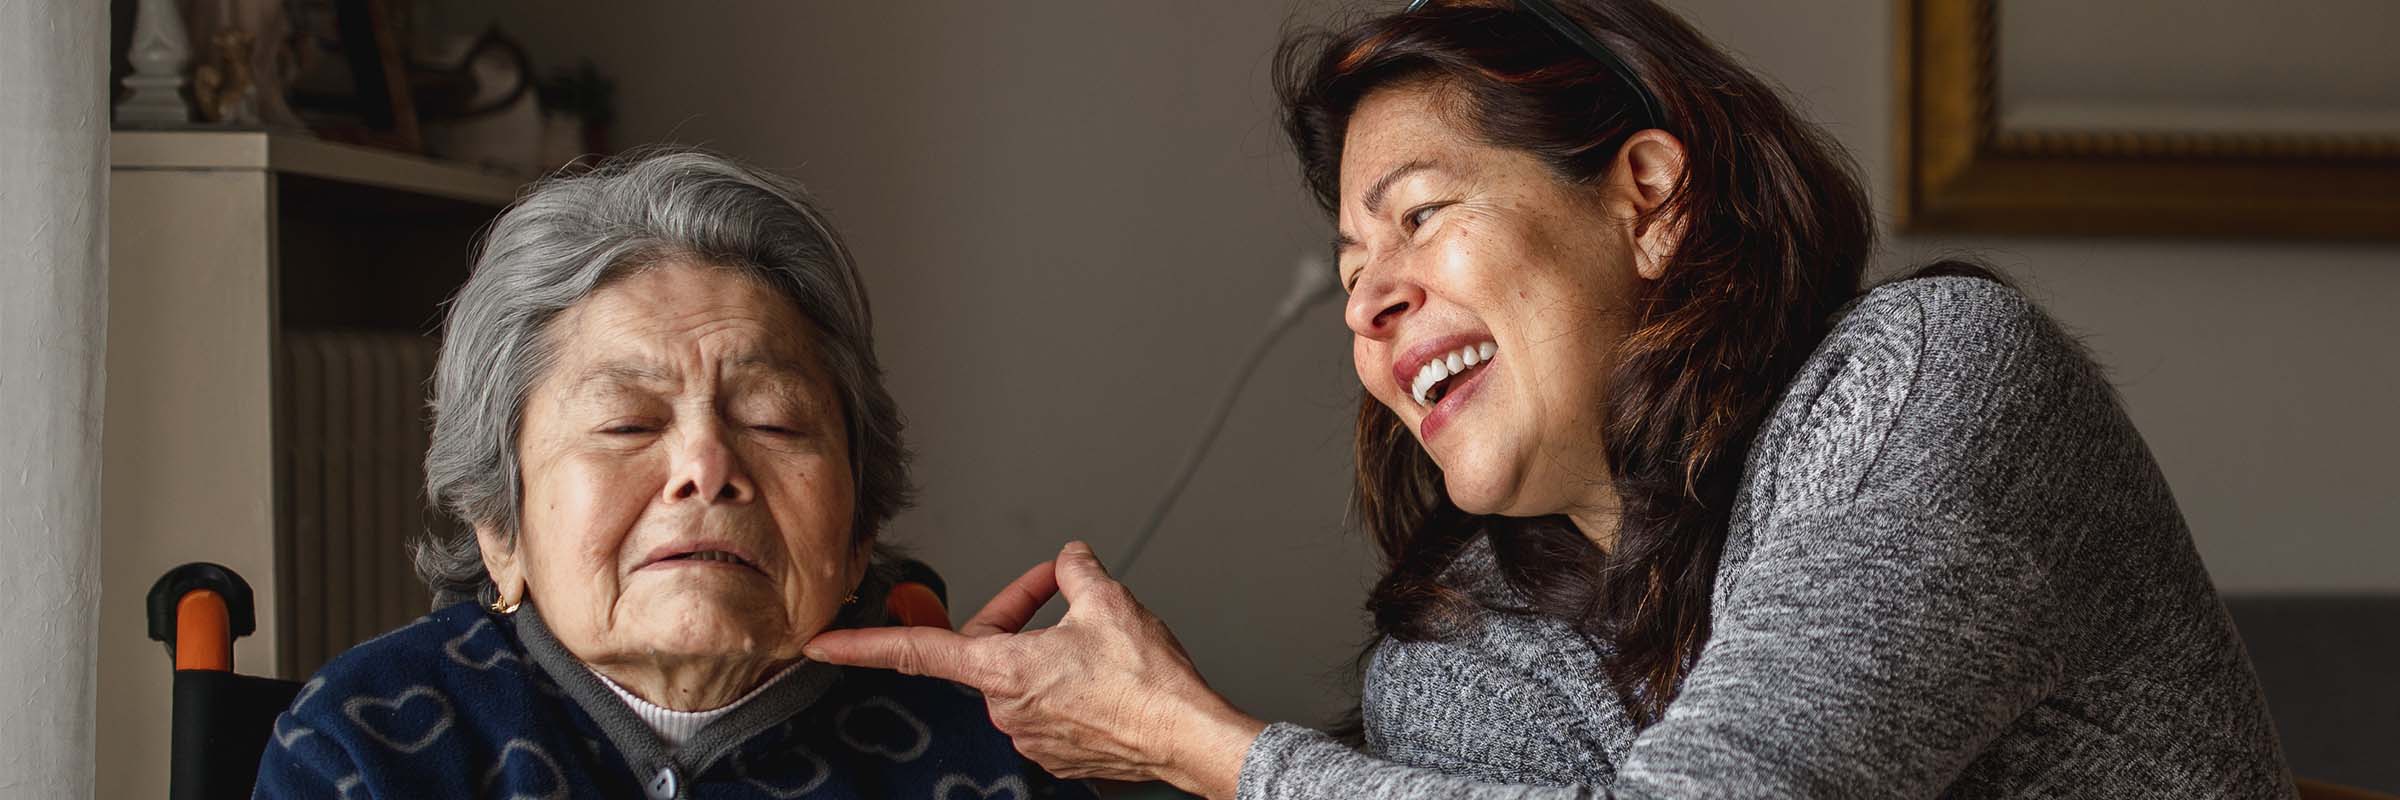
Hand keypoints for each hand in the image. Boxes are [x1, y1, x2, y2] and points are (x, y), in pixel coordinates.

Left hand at [804, 542, 1265, 798]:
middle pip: (987, 648)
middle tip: (1059, 588)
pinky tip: (1103, 673)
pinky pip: (1046, 705)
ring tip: (1097, 636)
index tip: (819, 647)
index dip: (861, 645)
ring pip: (1020, 676)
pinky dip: (1065, 681)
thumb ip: (1076, 571)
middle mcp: (1006, 709)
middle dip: (1017, 613)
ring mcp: (1031, 736)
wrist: (1187, 738)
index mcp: (1002, 669)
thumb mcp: (1109, 601)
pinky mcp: (1058, 753)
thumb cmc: (1148, 682)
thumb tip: (1070, 560)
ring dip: (1045, 648)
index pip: (915, 651)